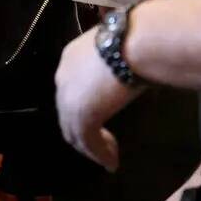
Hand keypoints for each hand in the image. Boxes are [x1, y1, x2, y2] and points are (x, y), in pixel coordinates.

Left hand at [56, 0, 167, 170]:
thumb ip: (113, 64)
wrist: (137, 41)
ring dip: (93, 148)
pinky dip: (100, 154)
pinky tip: (112, 162)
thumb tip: (128, 71)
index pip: (71, 90)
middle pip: (68, 113)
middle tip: (104, 144)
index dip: (83, 107)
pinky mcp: (81, 115)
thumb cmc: (135, 38)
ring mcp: (69, 98)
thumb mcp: (118, 50)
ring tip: (110, 158)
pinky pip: (88, 142)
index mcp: (71, 57)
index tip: (100, 118)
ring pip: (75, 132)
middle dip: (85, 131)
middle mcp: (63, 77)